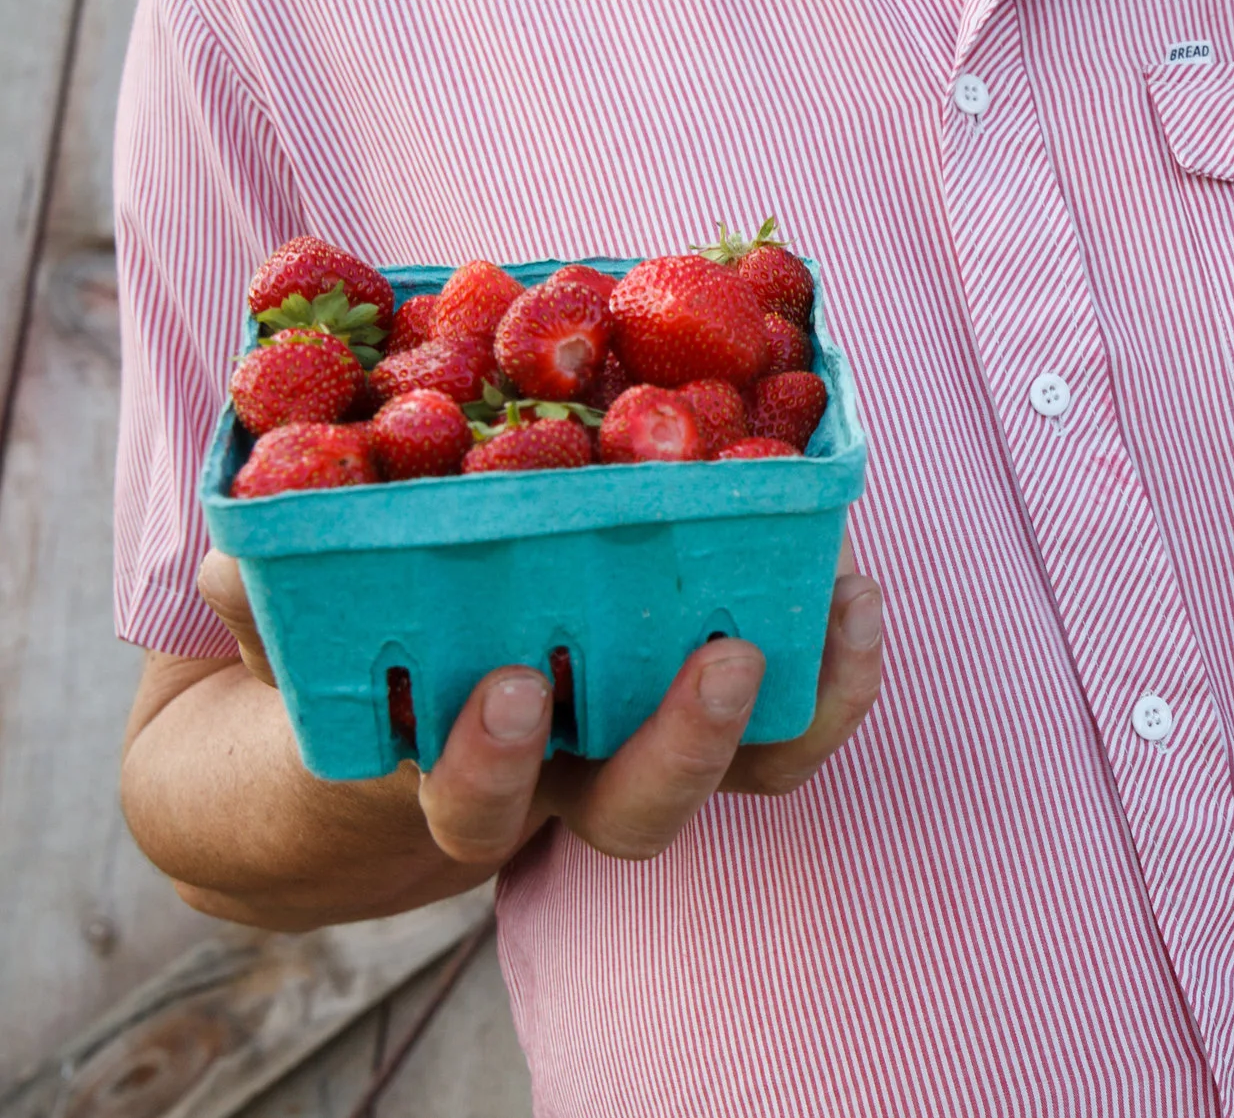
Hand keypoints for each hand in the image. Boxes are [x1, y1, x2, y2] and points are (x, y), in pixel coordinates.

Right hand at [195, 543, 882, 864]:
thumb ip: (267, 610)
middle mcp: (571, 781)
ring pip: (744, 771)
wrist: (387, 738)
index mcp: (461, 781)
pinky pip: (796, 708)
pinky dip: (837, 656)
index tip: (503, 688)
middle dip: (684, 743)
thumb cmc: (332, 684)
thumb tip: (236, 561)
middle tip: (720, 660)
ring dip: (800, 700)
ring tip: (844, 606)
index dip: (488, 762)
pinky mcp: (718, 691)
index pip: (476, 805)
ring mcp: (649, 744)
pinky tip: (859, 586)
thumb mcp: (285, 653)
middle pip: (640, 810)